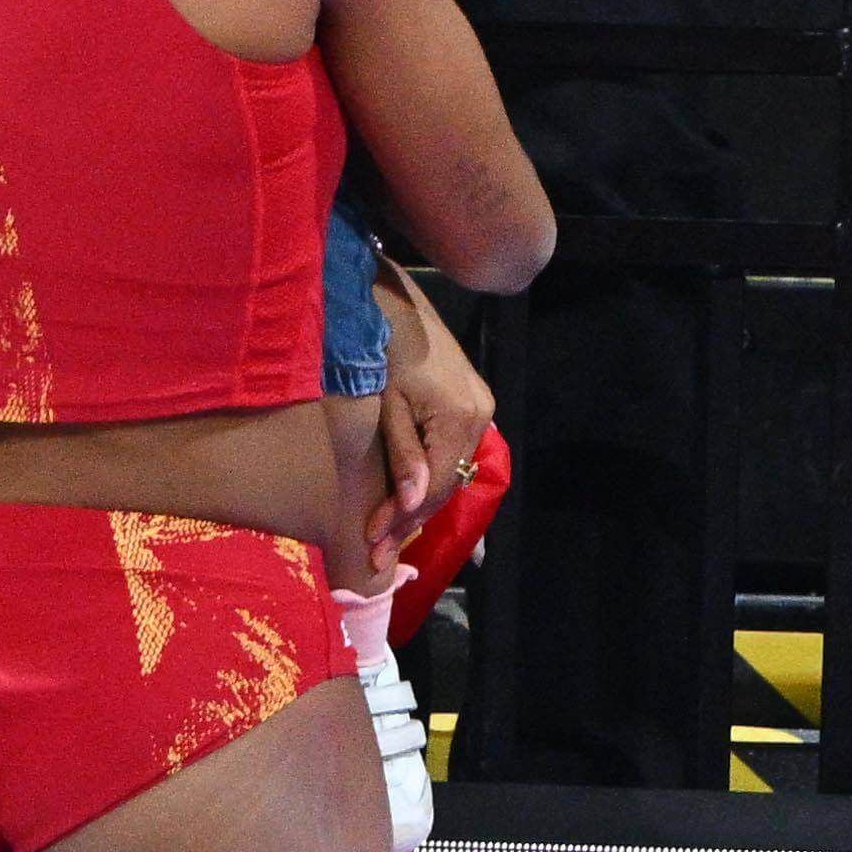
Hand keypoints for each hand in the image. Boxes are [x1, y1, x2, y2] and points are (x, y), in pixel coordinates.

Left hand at [367, 261, 490, 578]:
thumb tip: (413, 504)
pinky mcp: (468, 402)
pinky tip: (408, 500)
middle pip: (445, 484)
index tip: (371, 542)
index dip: (403, 517)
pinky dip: (427, 476)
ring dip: (418, 501)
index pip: (434, 485)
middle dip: (408, 519)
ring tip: (386, 535)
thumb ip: (403, 454)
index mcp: (461, 416)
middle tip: (375, 551)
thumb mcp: (385, 404)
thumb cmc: (381, 346)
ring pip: (448, 471)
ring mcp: (479, 408)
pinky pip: (448, 452)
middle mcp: (480, 415)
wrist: (391, 300)